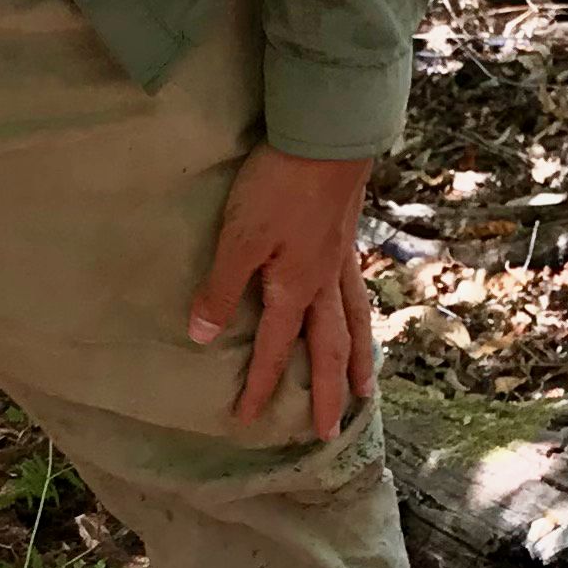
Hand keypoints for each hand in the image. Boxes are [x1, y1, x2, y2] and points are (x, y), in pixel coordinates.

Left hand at [187, 145, 377, 440]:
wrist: (326, 135)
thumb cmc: (278, 184)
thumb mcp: (239, 239)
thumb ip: (222, 289)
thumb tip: (205, 338)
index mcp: (294, 288)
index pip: (274, 349)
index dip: (261, 386)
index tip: (248, 420)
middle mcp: (323, 284)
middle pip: (328, 350)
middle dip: (326, 394)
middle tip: (329, 432)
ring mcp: (340, 261)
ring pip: (353, 324)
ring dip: (357, 363)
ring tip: (363, 392)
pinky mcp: (346, 236)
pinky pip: (358, 294)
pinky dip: (362, 318)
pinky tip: (359, 318)